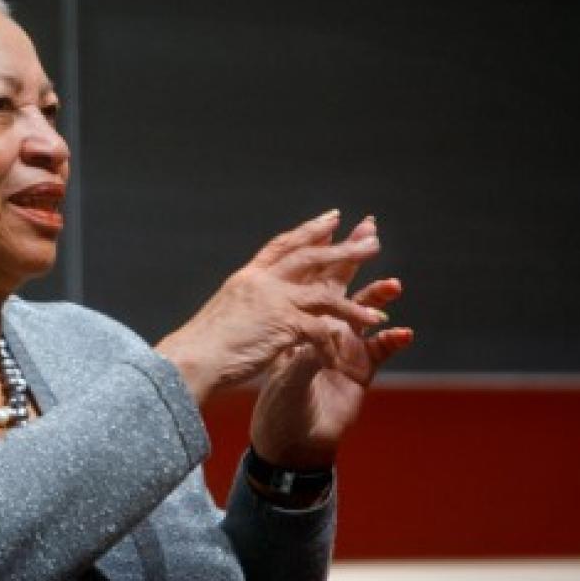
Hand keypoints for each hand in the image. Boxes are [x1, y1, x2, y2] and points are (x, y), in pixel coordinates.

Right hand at [156, 210, 387, 405]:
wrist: (188, 362)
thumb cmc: (199, 350)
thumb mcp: (223, 317)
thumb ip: (244, 308)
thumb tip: (251, 312)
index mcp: (246, 279)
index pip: (282, 246)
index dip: (308, 232)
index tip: (332, 218)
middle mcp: (261, 282)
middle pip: (309, 256)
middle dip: (343, 246)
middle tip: (372, 237)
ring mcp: (273, 301)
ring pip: (325, 291)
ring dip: (357, 293)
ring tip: (390, 288)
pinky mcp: (283, 323)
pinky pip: (323, 325)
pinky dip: (345, 328)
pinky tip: (367, 331)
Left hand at [249, 217, 411, 468]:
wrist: (291, 442)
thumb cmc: (279, 406)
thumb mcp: (285, 376)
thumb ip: (303, 356)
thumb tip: (317, 335)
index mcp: (298, 322)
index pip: (310, 281)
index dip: (321, 255)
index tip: (332, 227)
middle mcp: (323, 328)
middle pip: (341, 285)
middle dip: (355, 257)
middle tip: (370, 232)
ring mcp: (345, 347)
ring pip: (365, 313)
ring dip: (378, 297)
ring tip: (393, 285)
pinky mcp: (362, 369)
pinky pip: (382, 349)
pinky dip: (393, 340)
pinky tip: (404, 332)